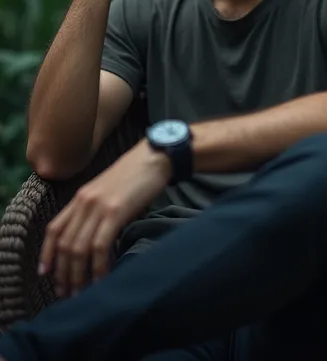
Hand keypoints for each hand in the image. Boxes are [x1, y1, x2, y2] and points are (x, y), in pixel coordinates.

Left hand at [38, 140, 171, 297]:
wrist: (155, 157)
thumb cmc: (136, 176)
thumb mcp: (108, 191)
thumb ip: (95, 210)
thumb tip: (92, 238)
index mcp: (81, 196)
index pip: (54, 229)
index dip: (47, 254)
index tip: (46, 274)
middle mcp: (84, 201)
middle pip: (65, 244)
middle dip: (63, 273)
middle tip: (67, 293)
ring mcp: (99, 206)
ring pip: (78, 248)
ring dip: (78, 275)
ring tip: (81, 293)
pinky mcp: (115, 211)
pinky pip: (99, 246)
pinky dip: (98, 267)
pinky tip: (102, 279)